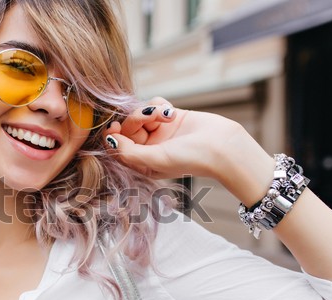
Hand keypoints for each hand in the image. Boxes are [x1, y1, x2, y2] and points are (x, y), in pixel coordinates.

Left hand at [104, 98, 274, 203]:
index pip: (118, 147)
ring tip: (166, 116)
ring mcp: (159, 131)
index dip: (113, 136)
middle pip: (128, 127)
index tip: (115, 127)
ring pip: (140, 112)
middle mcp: (149, 147)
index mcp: (142, 162)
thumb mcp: (154, 160)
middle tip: (151, 118)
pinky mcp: (170, 117)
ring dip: (150, 111)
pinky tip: (172, 112)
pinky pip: (153, 103)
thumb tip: (109, 140)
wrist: (222, 145)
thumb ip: (128, 152)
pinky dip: (160, 105)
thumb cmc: (190, 158)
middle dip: (136, 119)